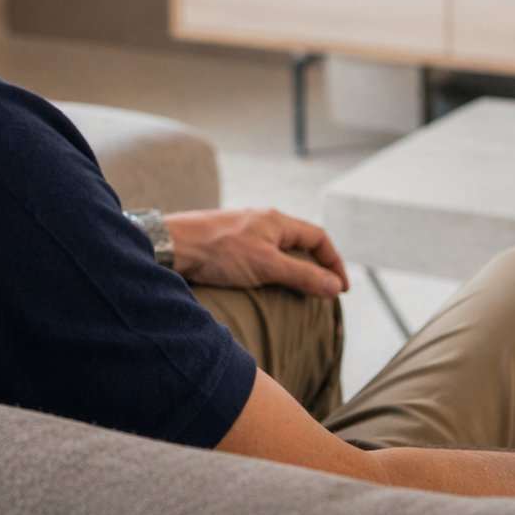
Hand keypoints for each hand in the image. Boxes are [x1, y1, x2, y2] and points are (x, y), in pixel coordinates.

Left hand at [163, 208, 348, 297]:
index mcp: (276, 221)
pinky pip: (260, 255)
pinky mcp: (227, 244)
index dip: (334, 262)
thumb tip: (335, 286)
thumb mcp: (266, 266)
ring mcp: (244, 231)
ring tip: (297, 294)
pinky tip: (264, 287)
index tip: (341, 289)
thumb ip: (302, 275)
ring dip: (293, 269)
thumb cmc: (218, 251)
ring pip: (279, 249)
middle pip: (300, 242)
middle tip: (323, 293)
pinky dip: (271, 271)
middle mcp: (262, 221)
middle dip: (316, 266)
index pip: (318, 237)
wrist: (172, 245)